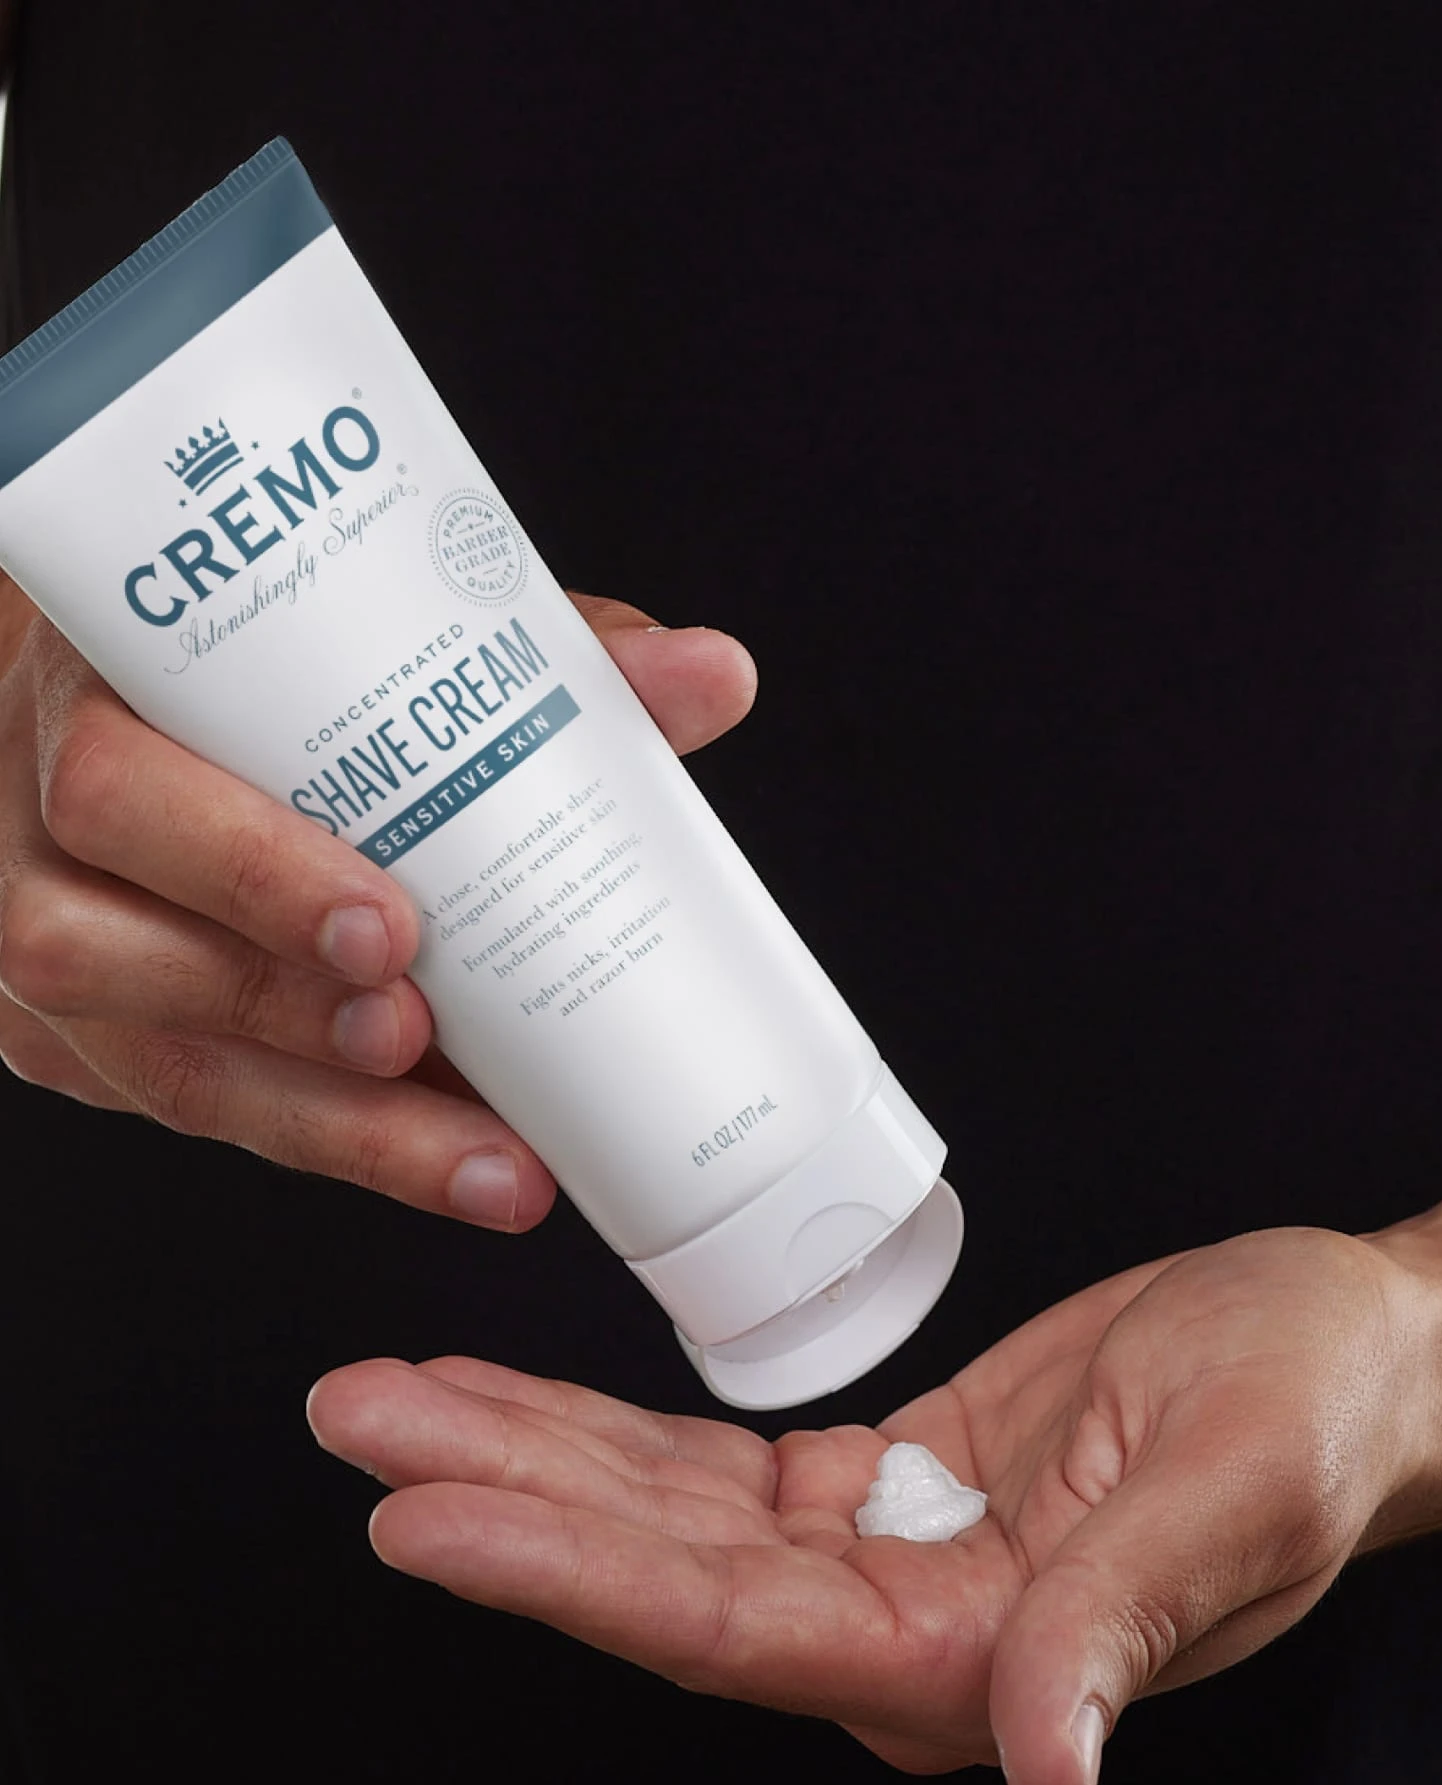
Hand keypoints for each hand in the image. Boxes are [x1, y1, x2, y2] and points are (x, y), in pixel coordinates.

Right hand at [0, 581, 755, 1226]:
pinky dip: (323, 1140)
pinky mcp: (80, 1040)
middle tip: (431, 1044)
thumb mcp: (357, 622)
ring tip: (479, 1157)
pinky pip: (189, 1111)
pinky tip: (436, 1158)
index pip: (121, 785)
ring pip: (153, 1069)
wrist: (113, 686)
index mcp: (87, 697)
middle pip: (103, 952)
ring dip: (328, 1123)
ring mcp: (40, 950)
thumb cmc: (250, 655)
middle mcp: (33, 837)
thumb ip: (523, 647)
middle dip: (287, 1013)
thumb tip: (714, 676)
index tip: (395, 928)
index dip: (251, 871)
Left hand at [306, 1204, 1441, 1777]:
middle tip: (355, 1418)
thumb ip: (1120, 1620)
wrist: (1335, 1354)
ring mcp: (877, 1559)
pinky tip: (521, 1400)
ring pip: (660, 1517)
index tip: (420, 1511)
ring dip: (525, 1451)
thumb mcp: (1235, 1491)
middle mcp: (900, 1630)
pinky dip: (604, 1432)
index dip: (563, 1569)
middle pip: (653, 1572)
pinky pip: (707, 1470)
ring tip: (392, 1395)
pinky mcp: (875, 1488)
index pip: (725, 1629)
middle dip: (496, 1489)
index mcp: (974, 1657)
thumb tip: (1047, 1761)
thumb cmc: (1309, 1408)